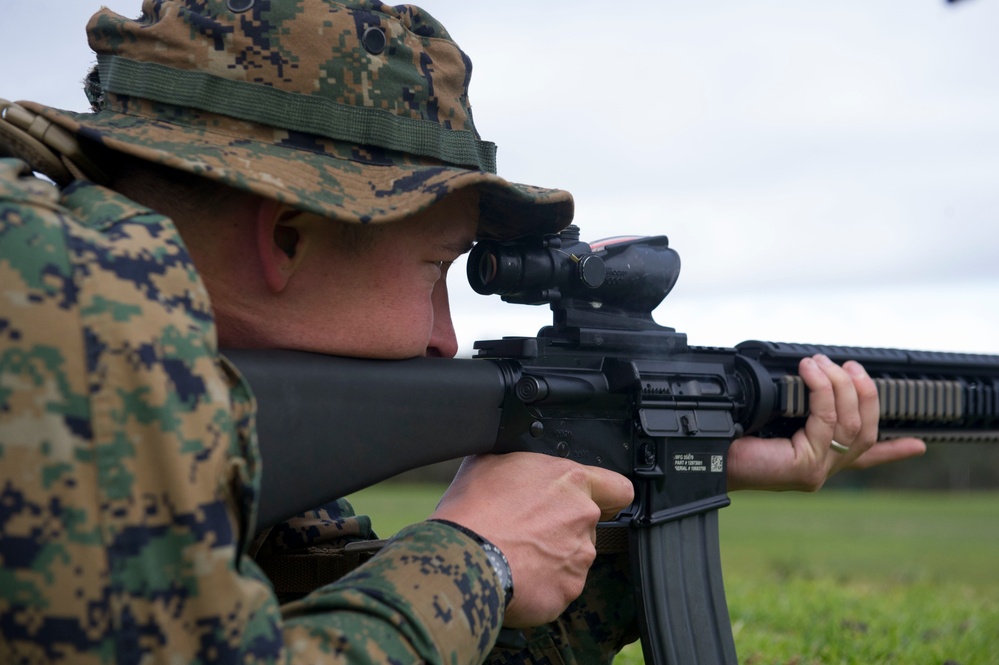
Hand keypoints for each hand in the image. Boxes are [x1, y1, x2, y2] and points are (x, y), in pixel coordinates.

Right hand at [429, 452, 632, 627]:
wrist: (460, 557)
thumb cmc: (472, 509)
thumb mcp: (489, 461)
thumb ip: (520, 462)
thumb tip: (514, 464)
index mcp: (570, 480)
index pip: (618, 488)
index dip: (608, 497)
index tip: (598, 503)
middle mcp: (583, 518)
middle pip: (586, 525)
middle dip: (563, 529)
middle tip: (528, 530)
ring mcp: (579, 558)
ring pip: (572, 558)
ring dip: (552, 558)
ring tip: (515, 555)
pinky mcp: (567, 591)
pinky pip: (558, 588)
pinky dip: (541, 585)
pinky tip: (515, 576)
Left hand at [727, 354, 925, 491]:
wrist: (704, 457)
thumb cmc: (728, 436)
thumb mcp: (770, 416)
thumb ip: (796, 405)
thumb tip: (810, 374)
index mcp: (816, 458)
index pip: (864, 457)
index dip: (894, 453)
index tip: (920, 445)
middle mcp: (821, 468)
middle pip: (866, 430)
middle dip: (863, 392)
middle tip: (848, 364)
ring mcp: (816, 470)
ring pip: (851, 424)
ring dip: (840, 385)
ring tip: (822, 362)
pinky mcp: (804, 468)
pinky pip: (826, 422)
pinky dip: (822, 391)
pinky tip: (812, 373)